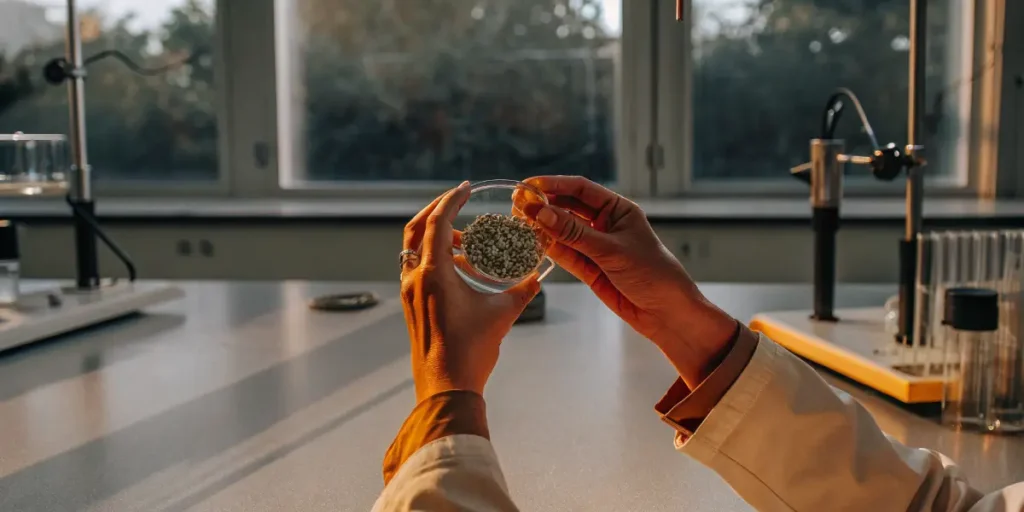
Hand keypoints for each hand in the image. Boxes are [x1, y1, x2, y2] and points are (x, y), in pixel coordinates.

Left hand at [401, 182, 540, 401]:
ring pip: (416, 249)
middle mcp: (415, 278)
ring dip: (438, 237)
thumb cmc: (470, 352)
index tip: (464, 188)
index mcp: (434, 274)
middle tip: (458, 201)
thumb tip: (538, 275)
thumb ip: (523, 290)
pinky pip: (419, 269)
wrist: (446, 388)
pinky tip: (460, 268)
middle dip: (437, 211)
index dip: (451, 201)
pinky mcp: (412, 305)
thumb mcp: (503, 314)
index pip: (437, 224)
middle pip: (417, 229)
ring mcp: (410, 292)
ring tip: (467, 241)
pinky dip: (435, 257)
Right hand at [520, 176, 736, 387]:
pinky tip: (532, 242)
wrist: (667, 313)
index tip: (529, 186)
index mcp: (619, 210)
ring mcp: (596, 247)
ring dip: (543, 227)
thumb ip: (574, 233)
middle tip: (517, 204)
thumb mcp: (612, 250)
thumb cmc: (653, 274)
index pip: (581, 189)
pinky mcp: (590, 269)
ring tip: (518, 222)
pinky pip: (565, 254)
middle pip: (569, 208)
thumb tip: (541, 213)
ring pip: (564, 232)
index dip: (554, 184)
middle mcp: (606, 224)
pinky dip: (550, 249)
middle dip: (544, 205)